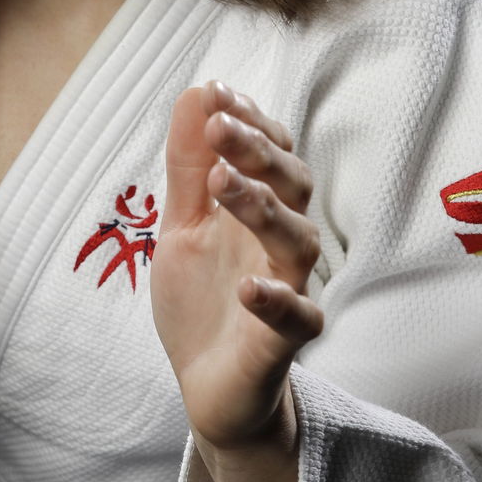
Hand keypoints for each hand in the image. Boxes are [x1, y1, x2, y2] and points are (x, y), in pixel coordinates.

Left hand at [150, 80, 323, 452]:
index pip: (271, 151)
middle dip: (259, 150)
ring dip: (264, 208)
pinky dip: (277, 299)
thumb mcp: (181, 225)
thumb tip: (198, 92)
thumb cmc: (202, 301)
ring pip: (300, 240)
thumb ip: (189, 166)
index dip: (251, 121)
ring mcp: (289, 288)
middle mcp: (279, 242)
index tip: (218, 94)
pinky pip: (298, 318)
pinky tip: (248, 287)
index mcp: (258, 209)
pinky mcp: (285, 342)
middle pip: (293, 185)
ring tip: (226, 183)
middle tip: (220, 126)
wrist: (207, 389)